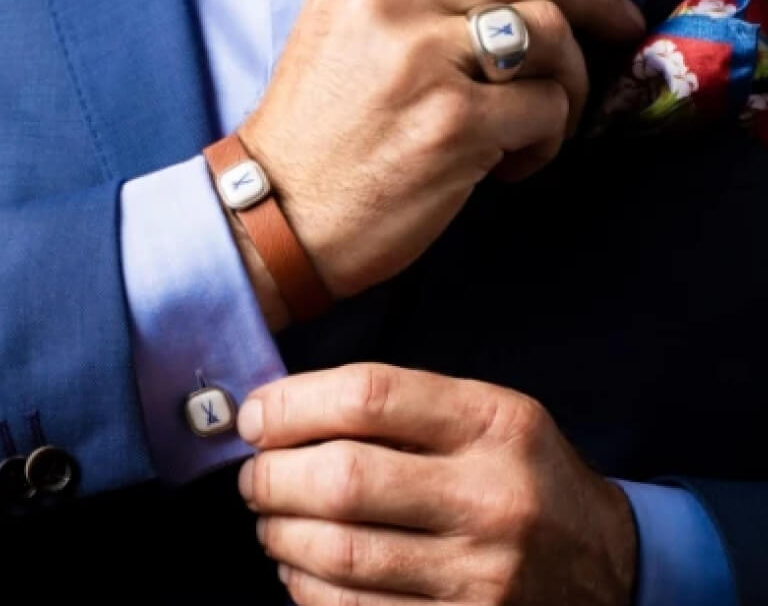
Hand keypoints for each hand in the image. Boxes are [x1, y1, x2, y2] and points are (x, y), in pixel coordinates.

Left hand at [238, 364, 636, 605]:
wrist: (607, 566)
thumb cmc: (525, 473)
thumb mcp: (491, 414)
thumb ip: (405, 405)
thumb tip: (288, 411)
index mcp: (495, 422)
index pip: (370, 397)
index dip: (294, 404)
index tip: (256, 415)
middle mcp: (491, 496)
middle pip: (344, 479)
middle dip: (273, 476)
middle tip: (254, 473)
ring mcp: (480, 575)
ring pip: (338, 554)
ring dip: (279, 534)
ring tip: (269, 517)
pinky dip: (304, 589)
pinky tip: (299, 567)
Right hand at [240, 0, 644, 295]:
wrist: (273, 215)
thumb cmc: (318, 129)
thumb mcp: (344, 27)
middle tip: (619, 23)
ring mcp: (420, 60)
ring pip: (550, 31)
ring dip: (572, 78)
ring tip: (543, 119)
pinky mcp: (450, 124)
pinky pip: (546, 106)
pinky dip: (549, 136)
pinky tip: (515, 162)